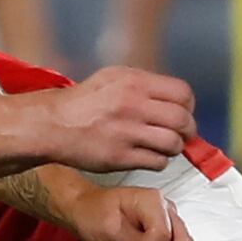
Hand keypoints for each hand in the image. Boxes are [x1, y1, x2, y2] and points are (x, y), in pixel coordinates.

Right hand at [35, 66, 196, 172]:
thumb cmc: (83, 102)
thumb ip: (144, 84)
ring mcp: (127, 132)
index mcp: (134, 82)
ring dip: (174, 148)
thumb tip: (175, 98)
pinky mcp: (120, 157)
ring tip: (164, 147)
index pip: (183, 93)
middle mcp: (133, 105)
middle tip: (182, 135)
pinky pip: (157, 162)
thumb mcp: (114, 78)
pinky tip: (149, 156)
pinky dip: (158, 161)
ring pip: (173, 144)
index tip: (183, 113)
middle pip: (182, 120)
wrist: (53, 124)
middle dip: (187, 131)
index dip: (188, 106)